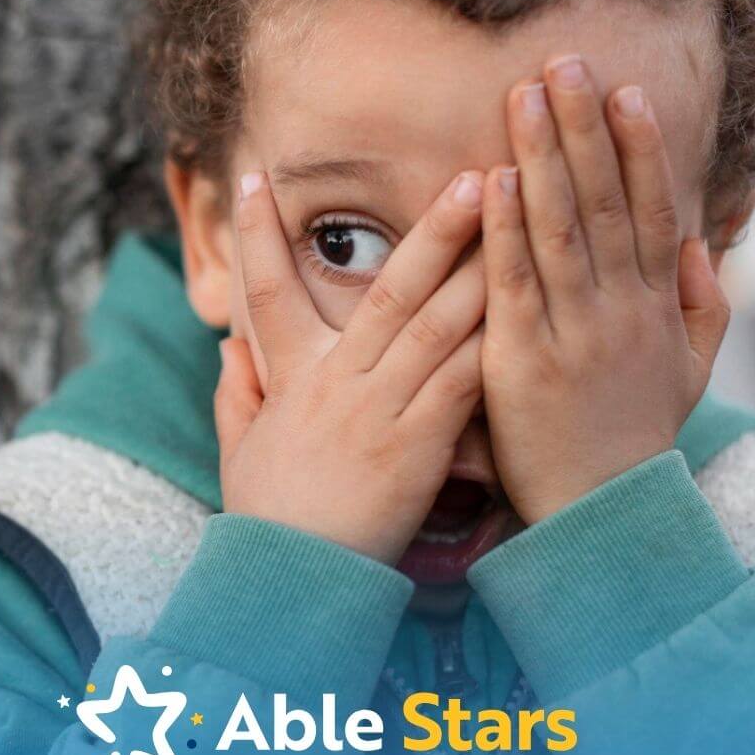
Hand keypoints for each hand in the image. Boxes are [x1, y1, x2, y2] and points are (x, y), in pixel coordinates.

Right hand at [214, 169, 486, 563]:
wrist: (295, 579)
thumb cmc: (270, 517)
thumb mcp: (238, 450)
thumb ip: (234, 394)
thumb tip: (226, 347)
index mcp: (291, 377)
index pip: (266, 291)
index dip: (256, 234)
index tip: (252, 176)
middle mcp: (338, 380)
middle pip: (389, 291)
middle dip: (433, 230)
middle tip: (473, 175)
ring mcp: (381, 409)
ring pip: (436, 324)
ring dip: (478, 267)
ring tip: (515, 224)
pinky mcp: (418, 445)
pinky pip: (463, 381)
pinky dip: (494, 340)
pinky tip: (529, 304)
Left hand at [479, 55, 730, 524]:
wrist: (601, 513)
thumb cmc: (638, 436)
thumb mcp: (691, 371)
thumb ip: (706, 305)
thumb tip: (705, 241)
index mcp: (657, 306)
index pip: (651, 210)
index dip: (639, 148)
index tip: (625, 90)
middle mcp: (619, 309)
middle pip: (604, 202)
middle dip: (583, 129)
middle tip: (564, 62)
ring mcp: (571, 332)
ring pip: (559, 230)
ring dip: (542, 158)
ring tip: (525, 96)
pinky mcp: (521, 360)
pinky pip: (513, 283)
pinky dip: (502, 230)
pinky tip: (490, 181)